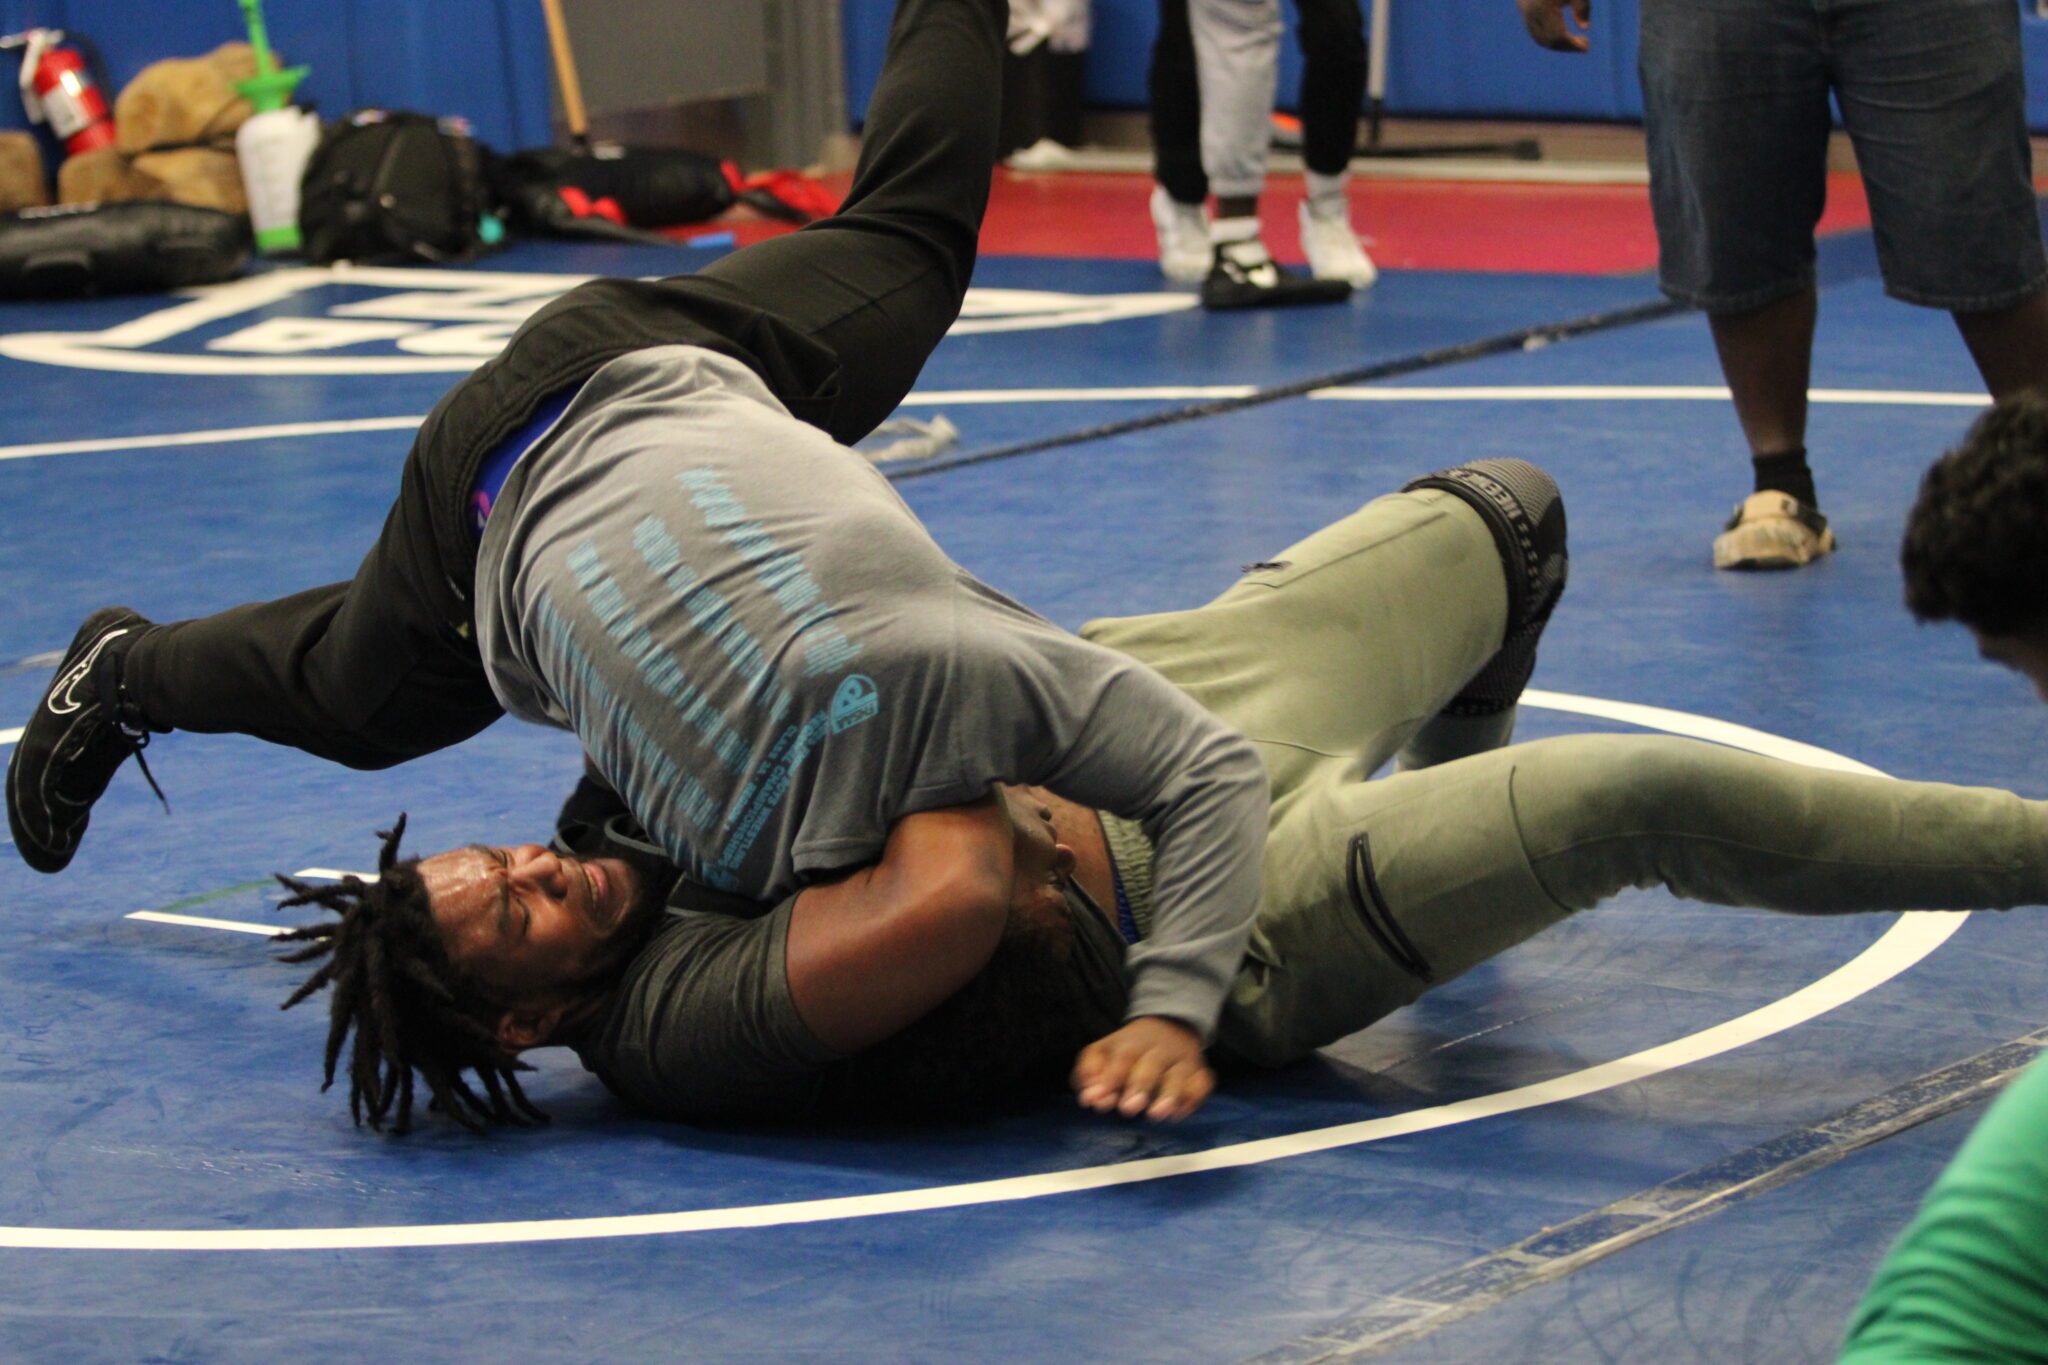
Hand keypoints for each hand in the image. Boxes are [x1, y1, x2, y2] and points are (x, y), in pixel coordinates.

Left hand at [1071, 1016, 1214, 1121]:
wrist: (1171, 1025)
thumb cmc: (1129, 1049)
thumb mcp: (1103, 1052)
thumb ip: (1089, 1073)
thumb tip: (1088, 1098)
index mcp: (1133, 1042)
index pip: (1123, 1057)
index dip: (1112, 1078)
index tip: (1102, 1101)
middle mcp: (1160, 1048)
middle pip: (1153, 1063)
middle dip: (1140, 1085)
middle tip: (1128, 1108)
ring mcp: (1183, 1059)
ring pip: (1180, 1074)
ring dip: (1170, 1094)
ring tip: (1157, 1114)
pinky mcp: (1200, 1072)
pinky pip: (1202, 1084)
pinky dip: (1194, 1098)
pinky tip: (1179, 1113)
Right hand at [1516, 0, 1589, 51]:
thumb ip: (1582, 6)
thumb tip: (1585, 28)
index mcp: (1542, 7)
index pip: (1557, 36)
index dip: (1572, 45)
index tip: (1587, 46)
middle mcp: (1531, 13)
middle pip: (1548, 40)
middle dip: (1567, 46)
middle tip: (1586, 44)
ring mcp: (1526, 14)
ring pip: (1541, 39)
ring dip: (1559, 44)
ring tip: (1577, 42)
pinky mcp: (1526, 14)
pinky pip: (1537, 33)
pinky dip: (1551, 38)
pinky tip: (1566, 36)